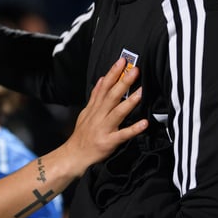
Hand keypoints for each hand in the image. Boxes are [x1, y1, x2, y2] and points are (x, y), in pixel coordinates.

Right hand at [62, 58, 146, 175]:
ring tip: (141, 92)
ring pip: (118, 113)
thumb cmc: (82, 135)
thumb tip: (101, 79)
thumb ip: (95, 96)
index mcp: (94, 108)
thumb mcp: (85, 112)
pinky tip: (144, 123)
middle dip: (123, 82)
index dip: (113, 73)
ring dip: (129, 102)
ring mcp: (103, 128)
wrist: (73, 156)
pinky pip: (122, 135)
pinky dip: (133, 129)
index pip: (104, 86)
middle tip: (135, 70)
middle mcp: (99, 115)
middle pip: (112, 96)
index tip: (123, 61)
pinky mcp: (108, 142)